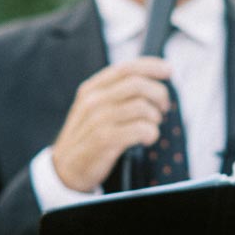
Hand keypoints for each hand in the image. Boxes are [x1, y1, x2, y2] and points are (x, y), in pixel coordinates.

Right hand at [52, 57, 171, 192]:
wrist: (66, 168)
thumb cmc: (87, 136)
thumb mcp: (94, 108)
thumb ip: (116, 93)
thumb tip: (151, 81)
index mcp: (91, 88)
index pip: (125, 68)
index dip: (150, 66)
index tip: (168, 70)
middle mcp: (93, 100)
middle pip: (137, 84)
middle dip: (158, 93)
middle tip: (163, 107)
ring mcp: (98, 120)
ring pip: (142, 107)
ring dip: (155, 117)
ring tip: (152, 126)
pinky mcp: (105, 140)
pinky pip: (140, 129)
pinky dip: (151, 133)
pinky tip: (148, 139)